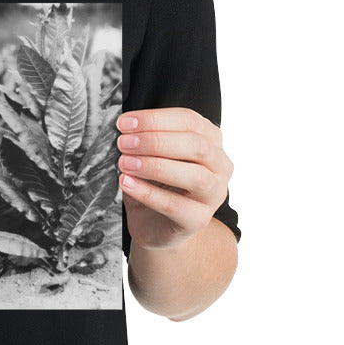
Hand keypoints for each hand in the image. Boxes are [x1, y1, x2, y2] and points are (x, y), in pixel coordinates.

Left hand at [116, 108, 233, 250]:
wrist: (156, 225)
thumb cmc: (157, 184)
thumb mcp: (152, 156)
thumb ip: (146, 139)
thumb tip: (126, 128)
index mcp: (211, 141)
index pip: (189, 121)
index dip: (155, 119)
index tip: (124, 123)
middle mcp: (219, 166)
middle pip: (197, 145)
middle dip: (155, 141)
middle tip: (124, 143)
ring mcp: (213, 194)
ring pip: (195, 176)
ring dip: (155, 166)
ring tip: (125, 163)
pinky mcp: (198, 219)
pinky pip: (174, 205)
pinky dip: (147, 192)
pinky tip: (126, 182)